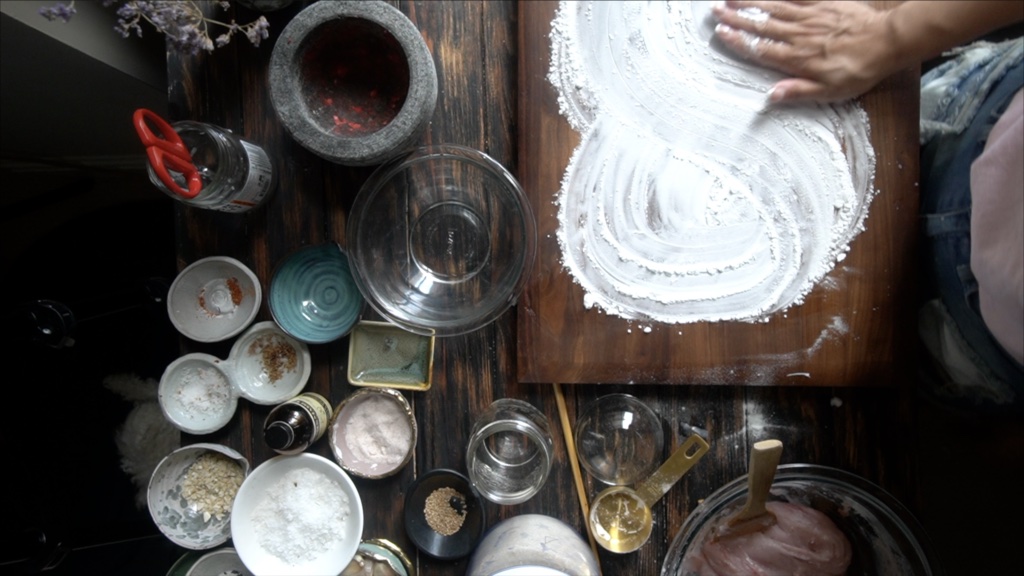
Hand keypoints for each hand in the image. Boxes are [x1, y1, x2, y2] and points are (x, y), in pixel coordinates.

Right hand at [712, 1, 901, 103]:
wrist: (888, 41)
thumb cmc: (859, 70)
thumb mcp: (829, 91)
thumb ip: (798, 91)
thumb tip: (770, 95)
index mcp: (798, 59)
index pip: (761, 48)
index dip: (739, 40)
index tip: (721, 33)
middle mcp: (799, 36)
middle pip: (762, 25)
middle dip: (737, 18)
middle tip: (715, 11)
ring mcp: (810, 17)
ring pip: (774, 8)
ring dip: (750, 3)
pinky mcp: (823, 4)